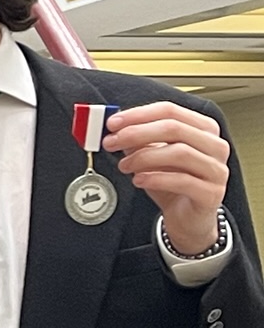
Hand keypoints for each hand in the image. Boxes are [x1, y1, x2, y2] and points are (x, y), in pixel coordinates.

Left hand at [104, 101, 228, 254]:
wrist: (187, 217)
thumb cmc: (171, 183)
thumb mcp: (151, 156)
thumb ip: (137, 139)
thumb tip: (114, 127)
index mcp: (203, 129)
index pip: (170, 110)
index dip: (138, 114)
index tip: (112, 123)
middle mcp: (215, 146)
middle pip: (174, 128)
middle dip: (136, 133)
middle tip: (111, 142)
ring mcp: (217, 169)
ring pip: (179, 152)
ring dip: (143, 157)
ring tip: (124, 165)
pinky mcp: (211, 193)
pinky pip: (182, 180)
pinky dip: (155, 178)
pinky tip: (138, 180)